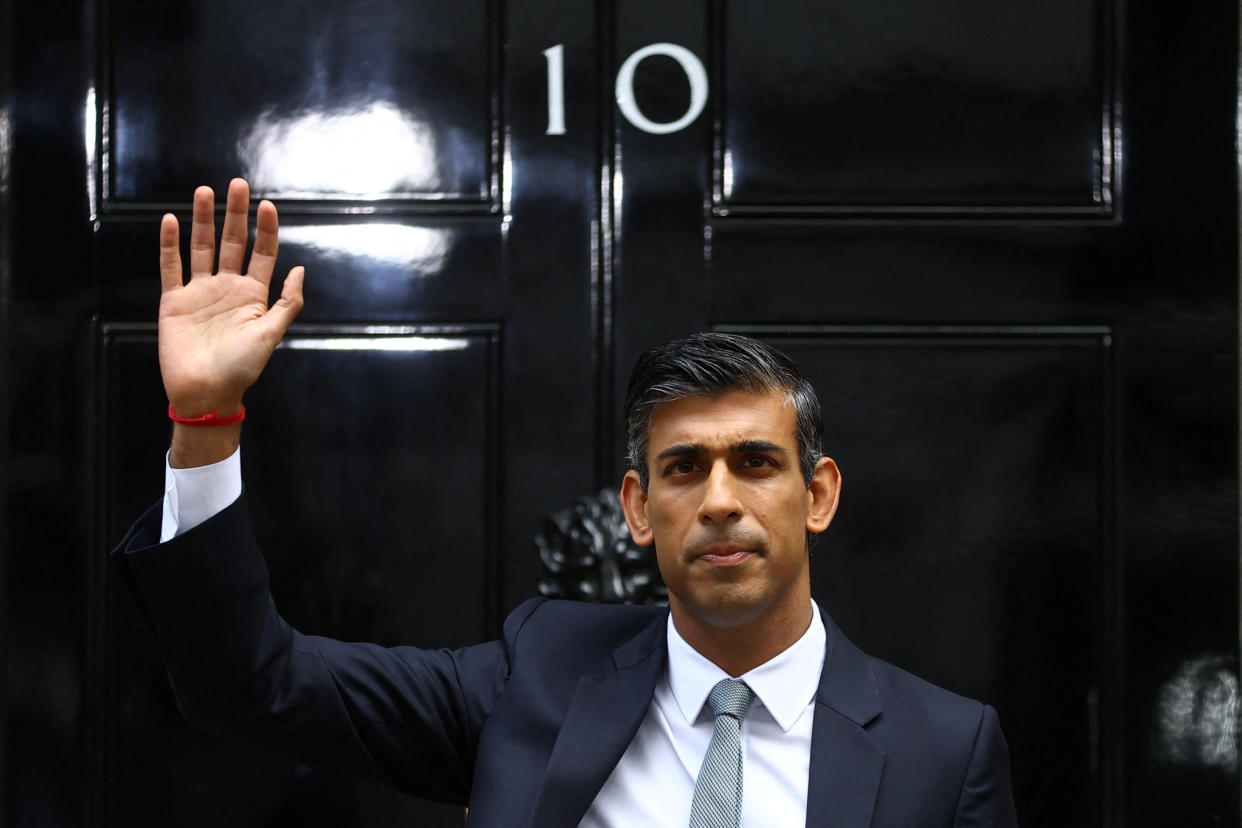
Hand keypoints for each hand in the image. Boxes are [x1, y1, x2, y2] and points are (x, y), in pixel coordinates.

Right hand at [159, 178, 304, 417]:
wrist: (205, 393)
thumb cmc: (241, 368)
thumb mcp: (271, 334)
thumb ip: (287, 302)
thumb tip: (300, 269)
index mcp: (253, 296)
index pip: (262, 254)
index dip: (265, 230)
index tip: (267, 206)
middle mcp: (227, 289)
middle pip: (232, 243)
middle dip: (235, 214)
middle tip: (237, 183)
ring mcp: (200, 293)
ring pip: (202, 248)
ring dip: (204, 220)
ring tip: (205, 191)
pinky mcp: (174, 301)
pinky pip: (171, 267)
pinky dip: (170, 244)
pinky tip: (170, 220)